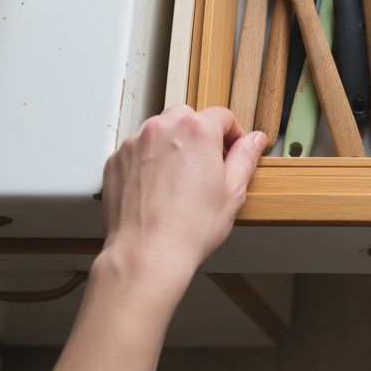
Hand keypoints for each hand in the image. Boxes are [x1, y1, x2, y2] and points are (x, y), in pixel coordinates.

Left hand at [97, 105, 265, 303]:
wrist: (146, 254)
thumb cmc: (190, 228)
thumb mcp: (232, 192)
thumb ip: (245, 157)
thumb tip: (254, 140)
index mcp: (197, 131)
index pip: (222, 116)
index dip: (233, 134)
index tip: (233, 151)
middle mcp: (162, 128)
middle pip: (188, 117)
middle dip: (200, 134)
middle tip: (207, 165)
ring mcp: (135, 143)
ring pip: (160, 131)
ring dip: (172, 145)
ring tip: (180, 180)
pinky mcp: (116, 161)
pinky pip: (137, 150)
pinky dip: (148, 161)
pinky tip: (158, 188)